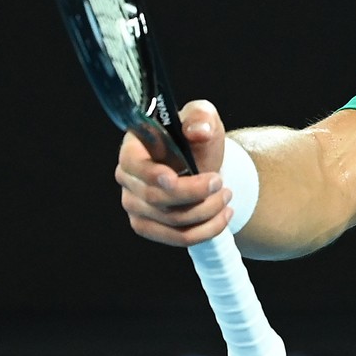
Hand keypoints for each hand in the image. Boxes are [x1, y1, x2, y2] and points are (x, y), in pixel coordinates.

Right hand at [115, 99, 234, 246]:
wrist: (204, 163)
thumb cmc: (198, 139)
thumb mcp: (203, 118)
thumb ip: (201, 117)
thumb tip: (199, 131)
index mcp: (134, 147)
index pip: (133, 164)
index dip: (151, 174)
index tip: (174, 178)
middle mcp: (128, 178)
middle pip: (154, 197)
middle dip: (193, 193)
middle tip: (220, 183)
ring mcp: (135, 204)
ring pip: (169, 220)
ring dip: (205, 212)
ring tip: (227, 196)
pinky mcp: (148, 225)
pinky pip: (176, 237)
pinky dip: (205, 231)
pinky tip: (223, 216)